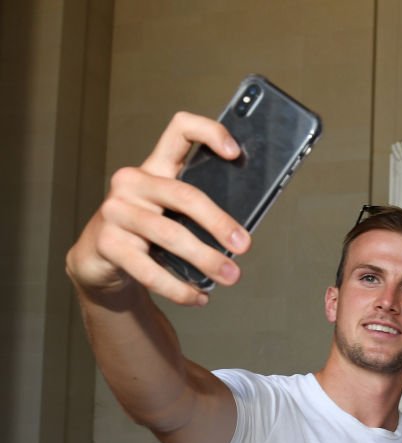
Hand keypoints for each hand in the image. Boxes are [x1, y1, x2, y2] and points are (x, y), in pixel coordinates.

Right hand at [65, 111, 252, 307]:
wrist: (100, 259)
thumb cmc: (149, 233)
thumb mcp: (173, 214)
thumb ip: (199, 212)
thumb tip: (243, 235)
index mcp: (156, 167)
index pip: (180, 131)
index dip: (209, 133)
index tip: (237, 154)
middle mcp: (133, 182)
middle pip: (184, 194)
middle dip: (219, 222)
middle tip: (244, 245)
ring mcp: (116, 211)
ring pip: (170, 235)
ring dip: (206, 259)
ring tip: (231, 276)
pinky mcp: (108, 243)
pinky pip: (150, 270)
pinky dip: (180, 289)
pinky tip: (199, 297)